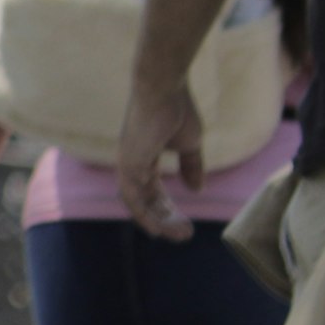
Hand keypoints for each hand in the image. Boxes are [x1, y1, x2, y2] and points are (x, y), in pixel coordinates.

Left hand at [111, 77, 203, 242]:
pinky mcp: (128, 165)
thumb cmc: (177, 109)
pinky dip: (145, 216)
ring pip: (138, 205)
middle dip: (166, 219)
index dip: (168, 208)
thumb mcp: (190, 143)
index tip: (185, 223)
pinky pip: (133, 199)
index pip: (153, 191)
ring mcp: (127, 166)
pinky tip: (159, 229)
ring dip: (159, 222)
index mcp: (144, 158)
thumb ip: (191, 166)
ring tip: (180, 235)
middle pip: (146, 201)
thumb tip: (196, 190)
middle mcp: (132, 164)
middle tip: (185, 234)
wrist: (165, 88)